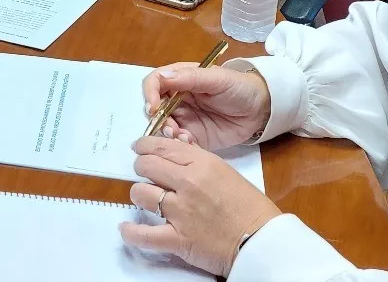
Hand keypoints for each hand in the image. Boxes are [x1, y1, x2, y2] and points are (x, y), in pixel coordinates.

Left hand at [120, 136, 282, 275]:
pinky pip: (144, 234)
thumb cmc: (249, 207)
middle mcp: (188, 183)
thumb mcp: (225, 172)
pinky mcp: (178, 239)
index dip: (145, 146)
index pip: (162, 147)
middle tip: (144, 172)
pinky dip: (131, 232)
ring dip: (139, 195)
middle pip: (147, 166)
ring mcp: (181, 212)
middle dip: (141, 167)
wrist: (262, 240)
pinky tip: (126, 228)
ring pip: (141, 193)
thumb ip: (198, 161)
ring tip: (144, 198)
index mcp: (202, 164)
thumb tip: (176, 152)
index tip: (139, 148)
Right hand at [142, 63, 269, 150]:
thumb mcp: (217, 79)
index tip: (154, 108)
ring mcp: (184, 118)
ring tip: (183, 137)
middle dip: (158, 119)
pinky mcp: (192, 136)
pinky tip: (191, 143)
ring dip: (167, 134)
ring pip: (163, 126)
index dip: (149, 94)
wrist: (261, 110)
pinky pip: (177, 142)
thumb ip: (190, 78)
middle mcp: (178, 98)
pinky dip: (179, 145)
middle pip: (154, 108)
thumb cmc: (239, 87)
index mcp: (181, 79)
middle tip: (171, 129)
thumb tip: (162, 77)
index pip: (154, 83)